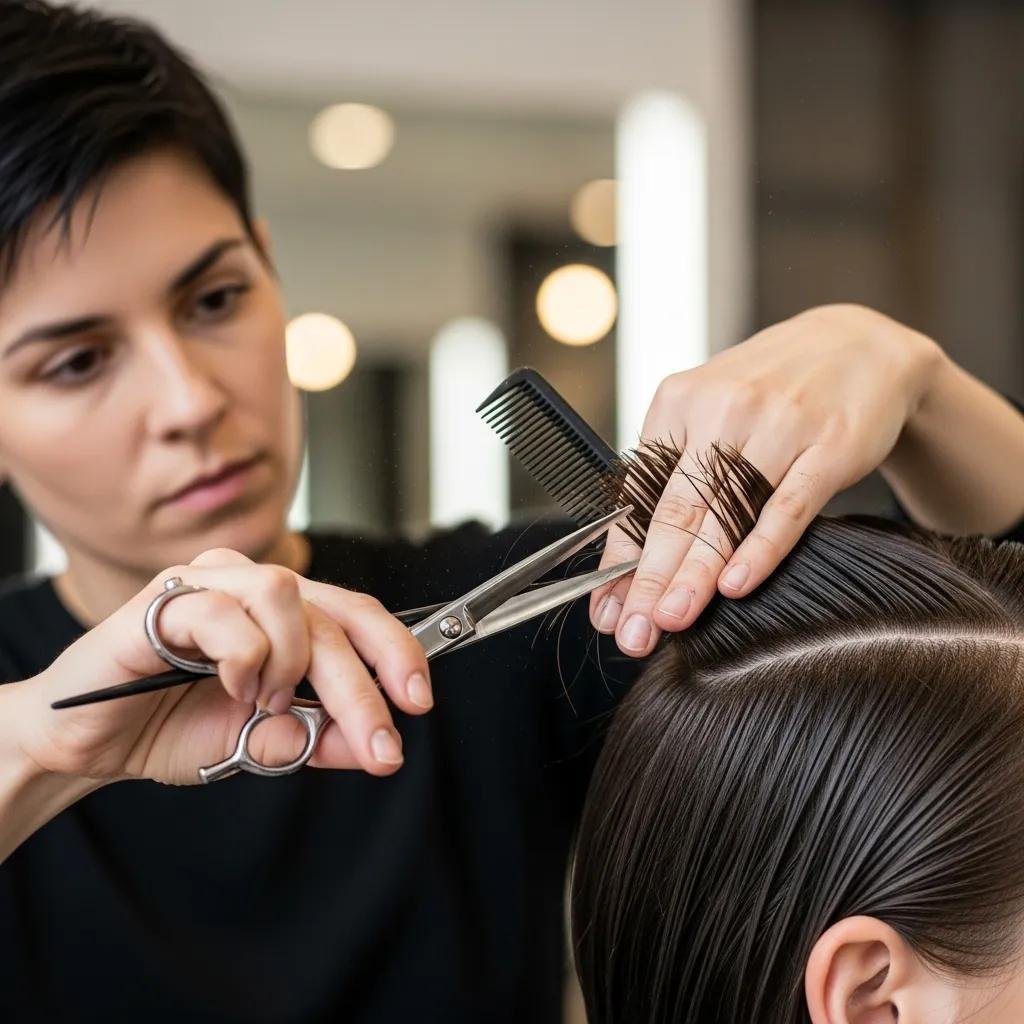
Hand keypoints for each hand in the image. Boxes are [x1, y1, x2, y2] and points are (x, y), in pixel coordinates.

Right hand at [15, 548, 433, 786]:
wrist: (86, 742)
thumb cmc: (168, 726)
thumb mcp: (261, 742)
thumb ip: (318, 737)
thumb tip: (376, 746)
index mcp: (284, 612)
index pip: (357, 616)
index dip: (395, 652)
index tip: (418, 701)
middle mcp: (253, 586)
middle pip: (335, 614)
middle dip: (365, 684)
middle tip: (379, 742)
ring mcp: (210, 584)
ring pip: (288, 596)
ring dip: (292, 664)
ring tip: (267, 704)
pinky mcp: (164, 598)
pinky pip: (224, 613)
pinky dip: (242, 657)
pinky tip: (233, 686)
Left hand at [589, 303, 941, 655]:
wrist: (860, 343)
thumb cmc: (771, 390)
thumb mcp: (709, 411)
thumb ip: (674, 472)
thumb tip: (628, 555)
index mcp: (679, 403)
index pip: (637, 494)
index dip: (619, 558)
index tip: (605, 608)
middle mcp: (722, 409)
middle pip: (676, 509)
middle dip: (648, 577)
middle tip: (632, 630)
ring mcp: (778, 426)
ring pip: (726, 512)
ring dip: (694, 573)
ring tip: (669, 619)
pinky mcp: (829, 446)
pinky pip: (788, 505)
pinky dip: (760, 547)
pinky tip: (736, 583)